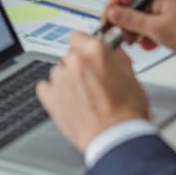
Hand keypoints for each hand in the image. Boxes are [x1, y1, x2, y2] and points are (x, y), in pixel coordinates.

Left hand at [35, 32, 149, 151]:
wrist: (115, 138)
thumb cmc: (126, 112)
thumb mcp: (130, 75)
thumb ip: (116, 56)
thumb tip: (110, 47)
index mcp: (94, 51)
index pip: (78, 36)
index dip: (84, 46)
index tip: (87, 55)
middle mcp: (74, 61)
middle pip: (70, 56)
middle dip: (79, 66)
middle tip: (92, 83)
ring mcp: (60, 79)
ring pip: (58, 72)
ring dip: (67, 80)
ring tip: (83, 97)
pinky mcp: (50, 97)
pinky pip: (45, 87)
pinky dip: (54, 93)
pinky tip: (68, 101)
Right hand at [100, 0, 175, 71]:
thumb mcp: (159, 29)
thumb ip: (132, 20)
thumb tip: (111, 13)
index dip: (111, 5)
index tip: (106, 22)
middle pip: (129, 2)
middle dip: (122, 20)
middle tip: (119, 36)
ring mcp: (164, 6)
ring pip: (136, 14)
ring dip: (132, 29)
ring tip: (135, 42)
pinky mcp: (167, 19)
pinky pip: (147, 23)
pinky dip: (144, 34)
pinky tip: (148, 45)